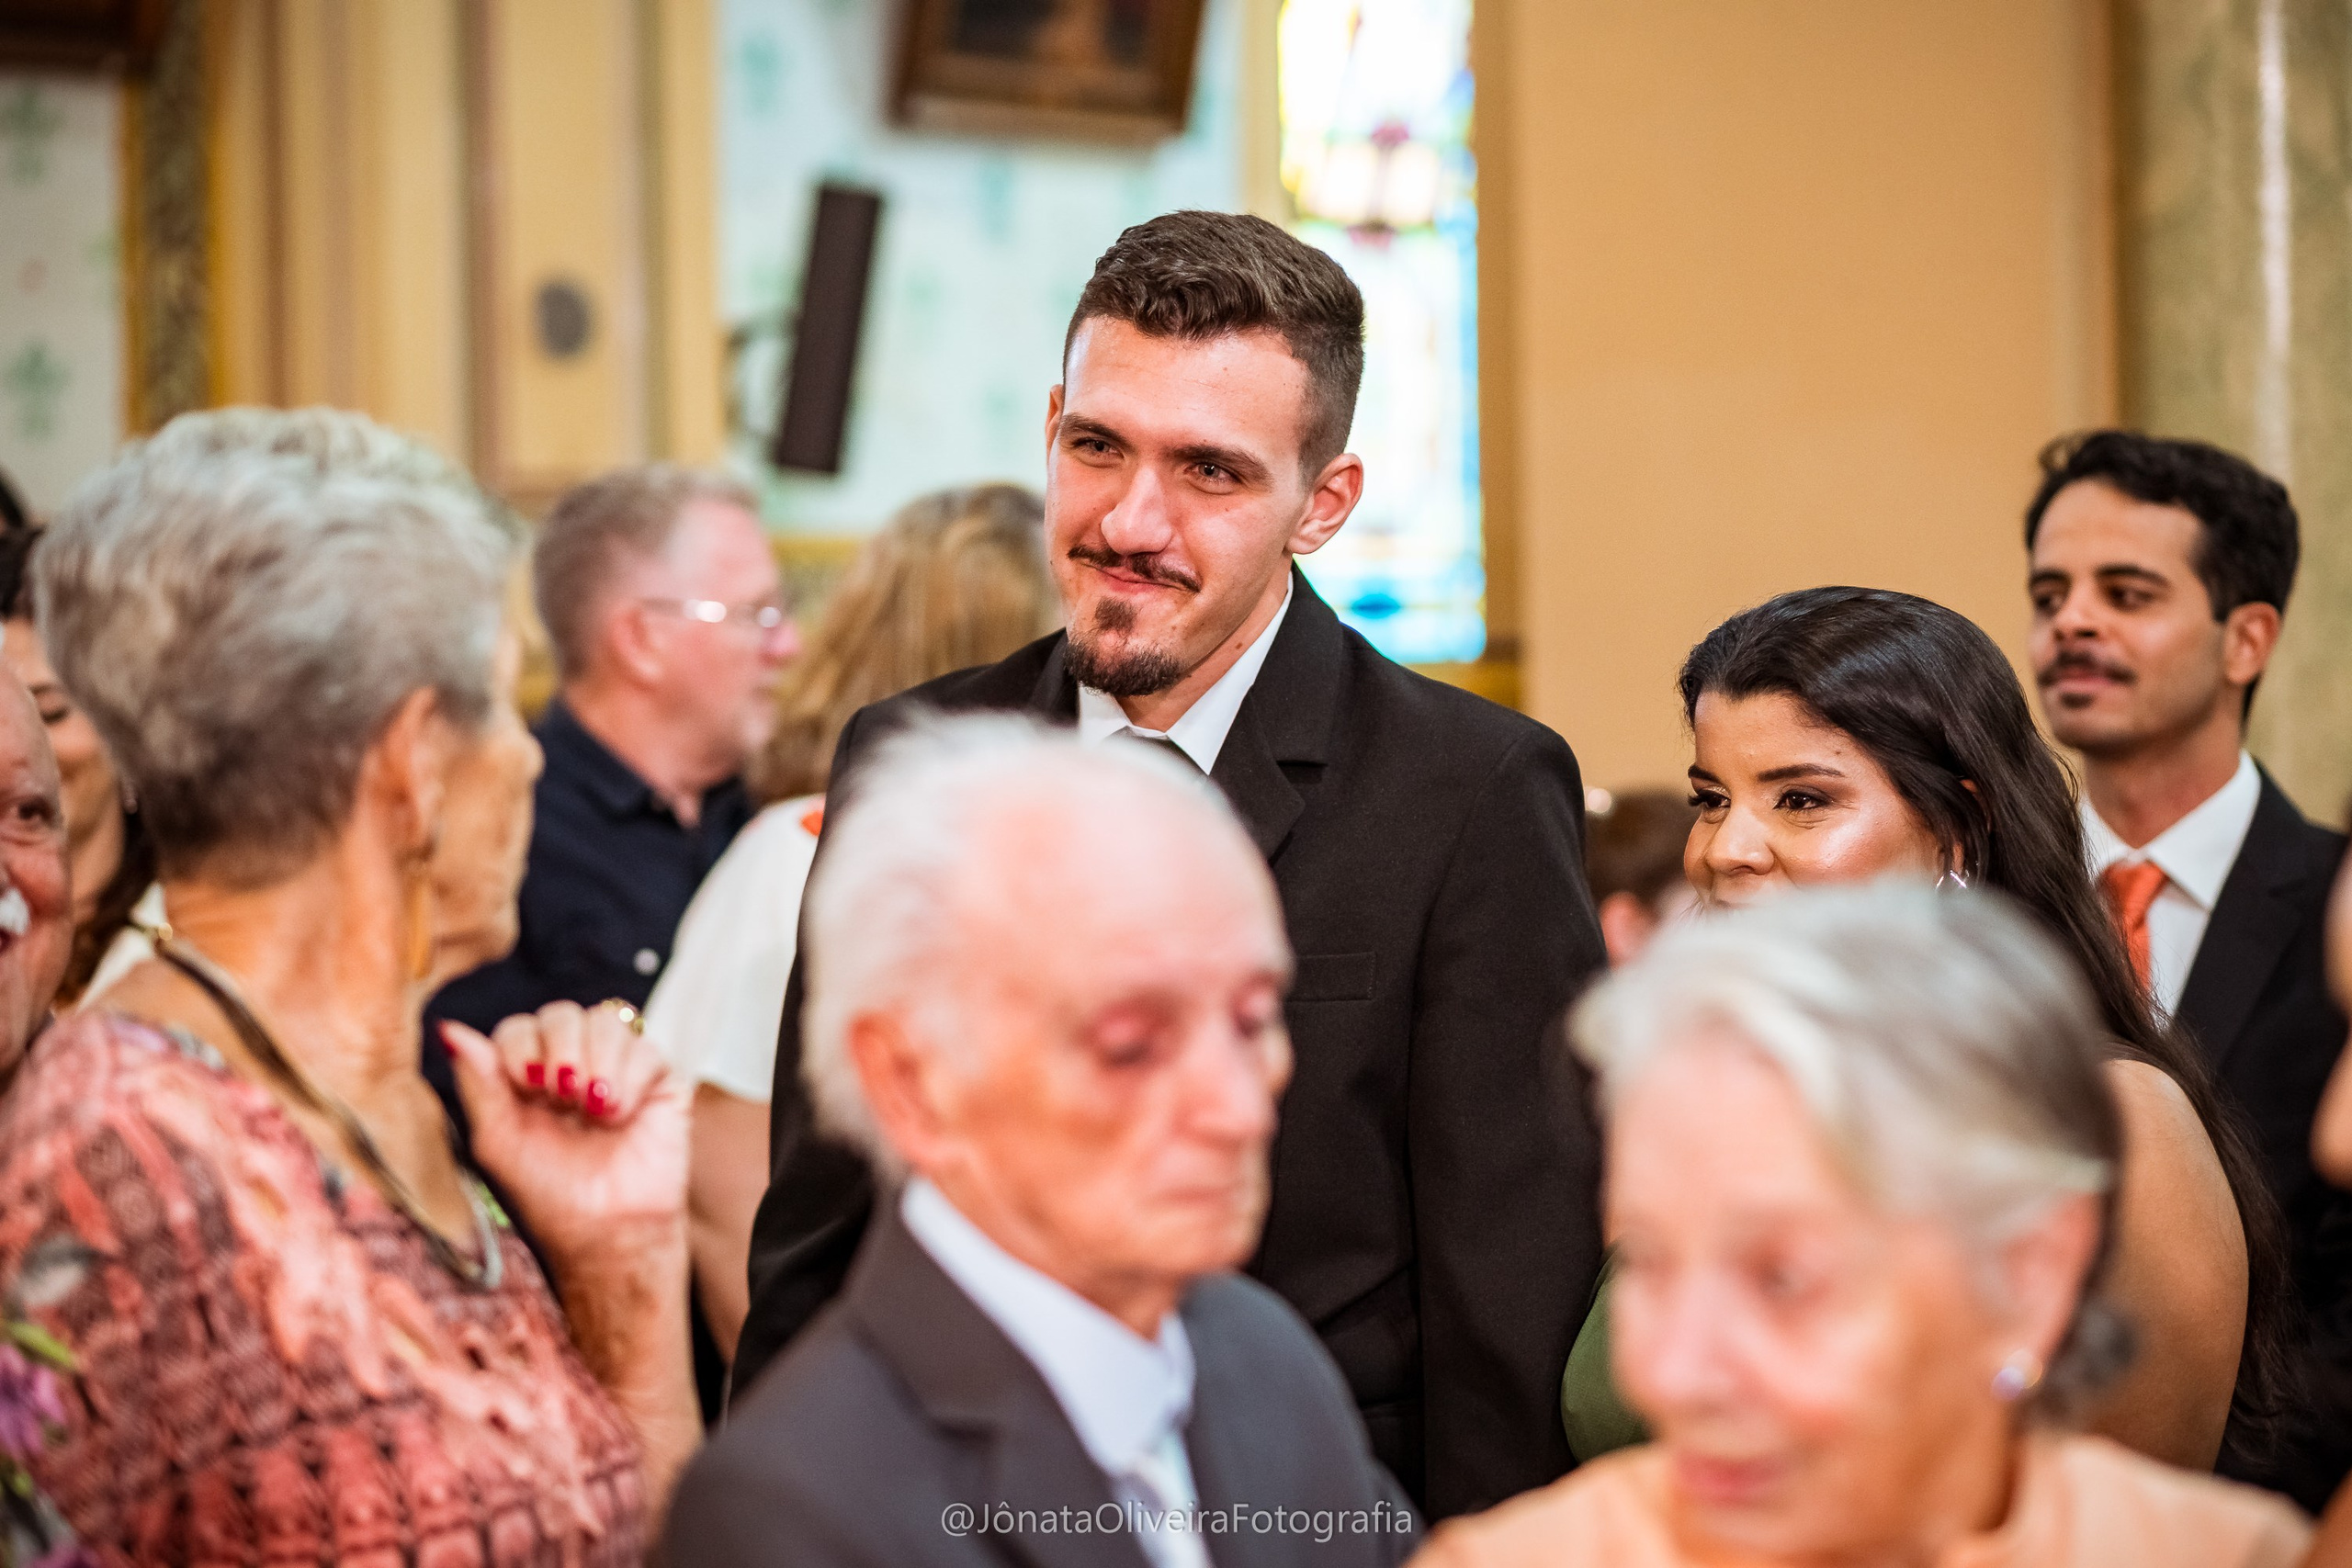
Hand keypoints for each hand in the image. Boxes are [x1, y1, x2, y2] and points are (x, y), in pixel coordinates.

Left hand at [441, 1002, 689, 1276]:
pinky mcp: (659, 1081)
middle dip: (560, 1050)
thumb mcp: (498, 1141)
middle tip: (563, 1097)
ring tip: (594, 1109)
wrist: (605, 1233)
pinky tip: (620, 1115)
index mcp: (528, 1076)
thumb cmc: (547, 1195)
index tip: (527, 1091)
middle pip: (563, 1014)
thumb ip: (478, 1082)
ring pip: (608, 1021)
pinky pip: (646, 1049)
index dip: (521, 1048)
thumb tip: (448, 1028)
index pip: (520, 1028)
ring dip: (596, 1061)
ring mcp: (617, 1069)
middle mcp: (573, 1065)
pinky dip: (629, 1079)